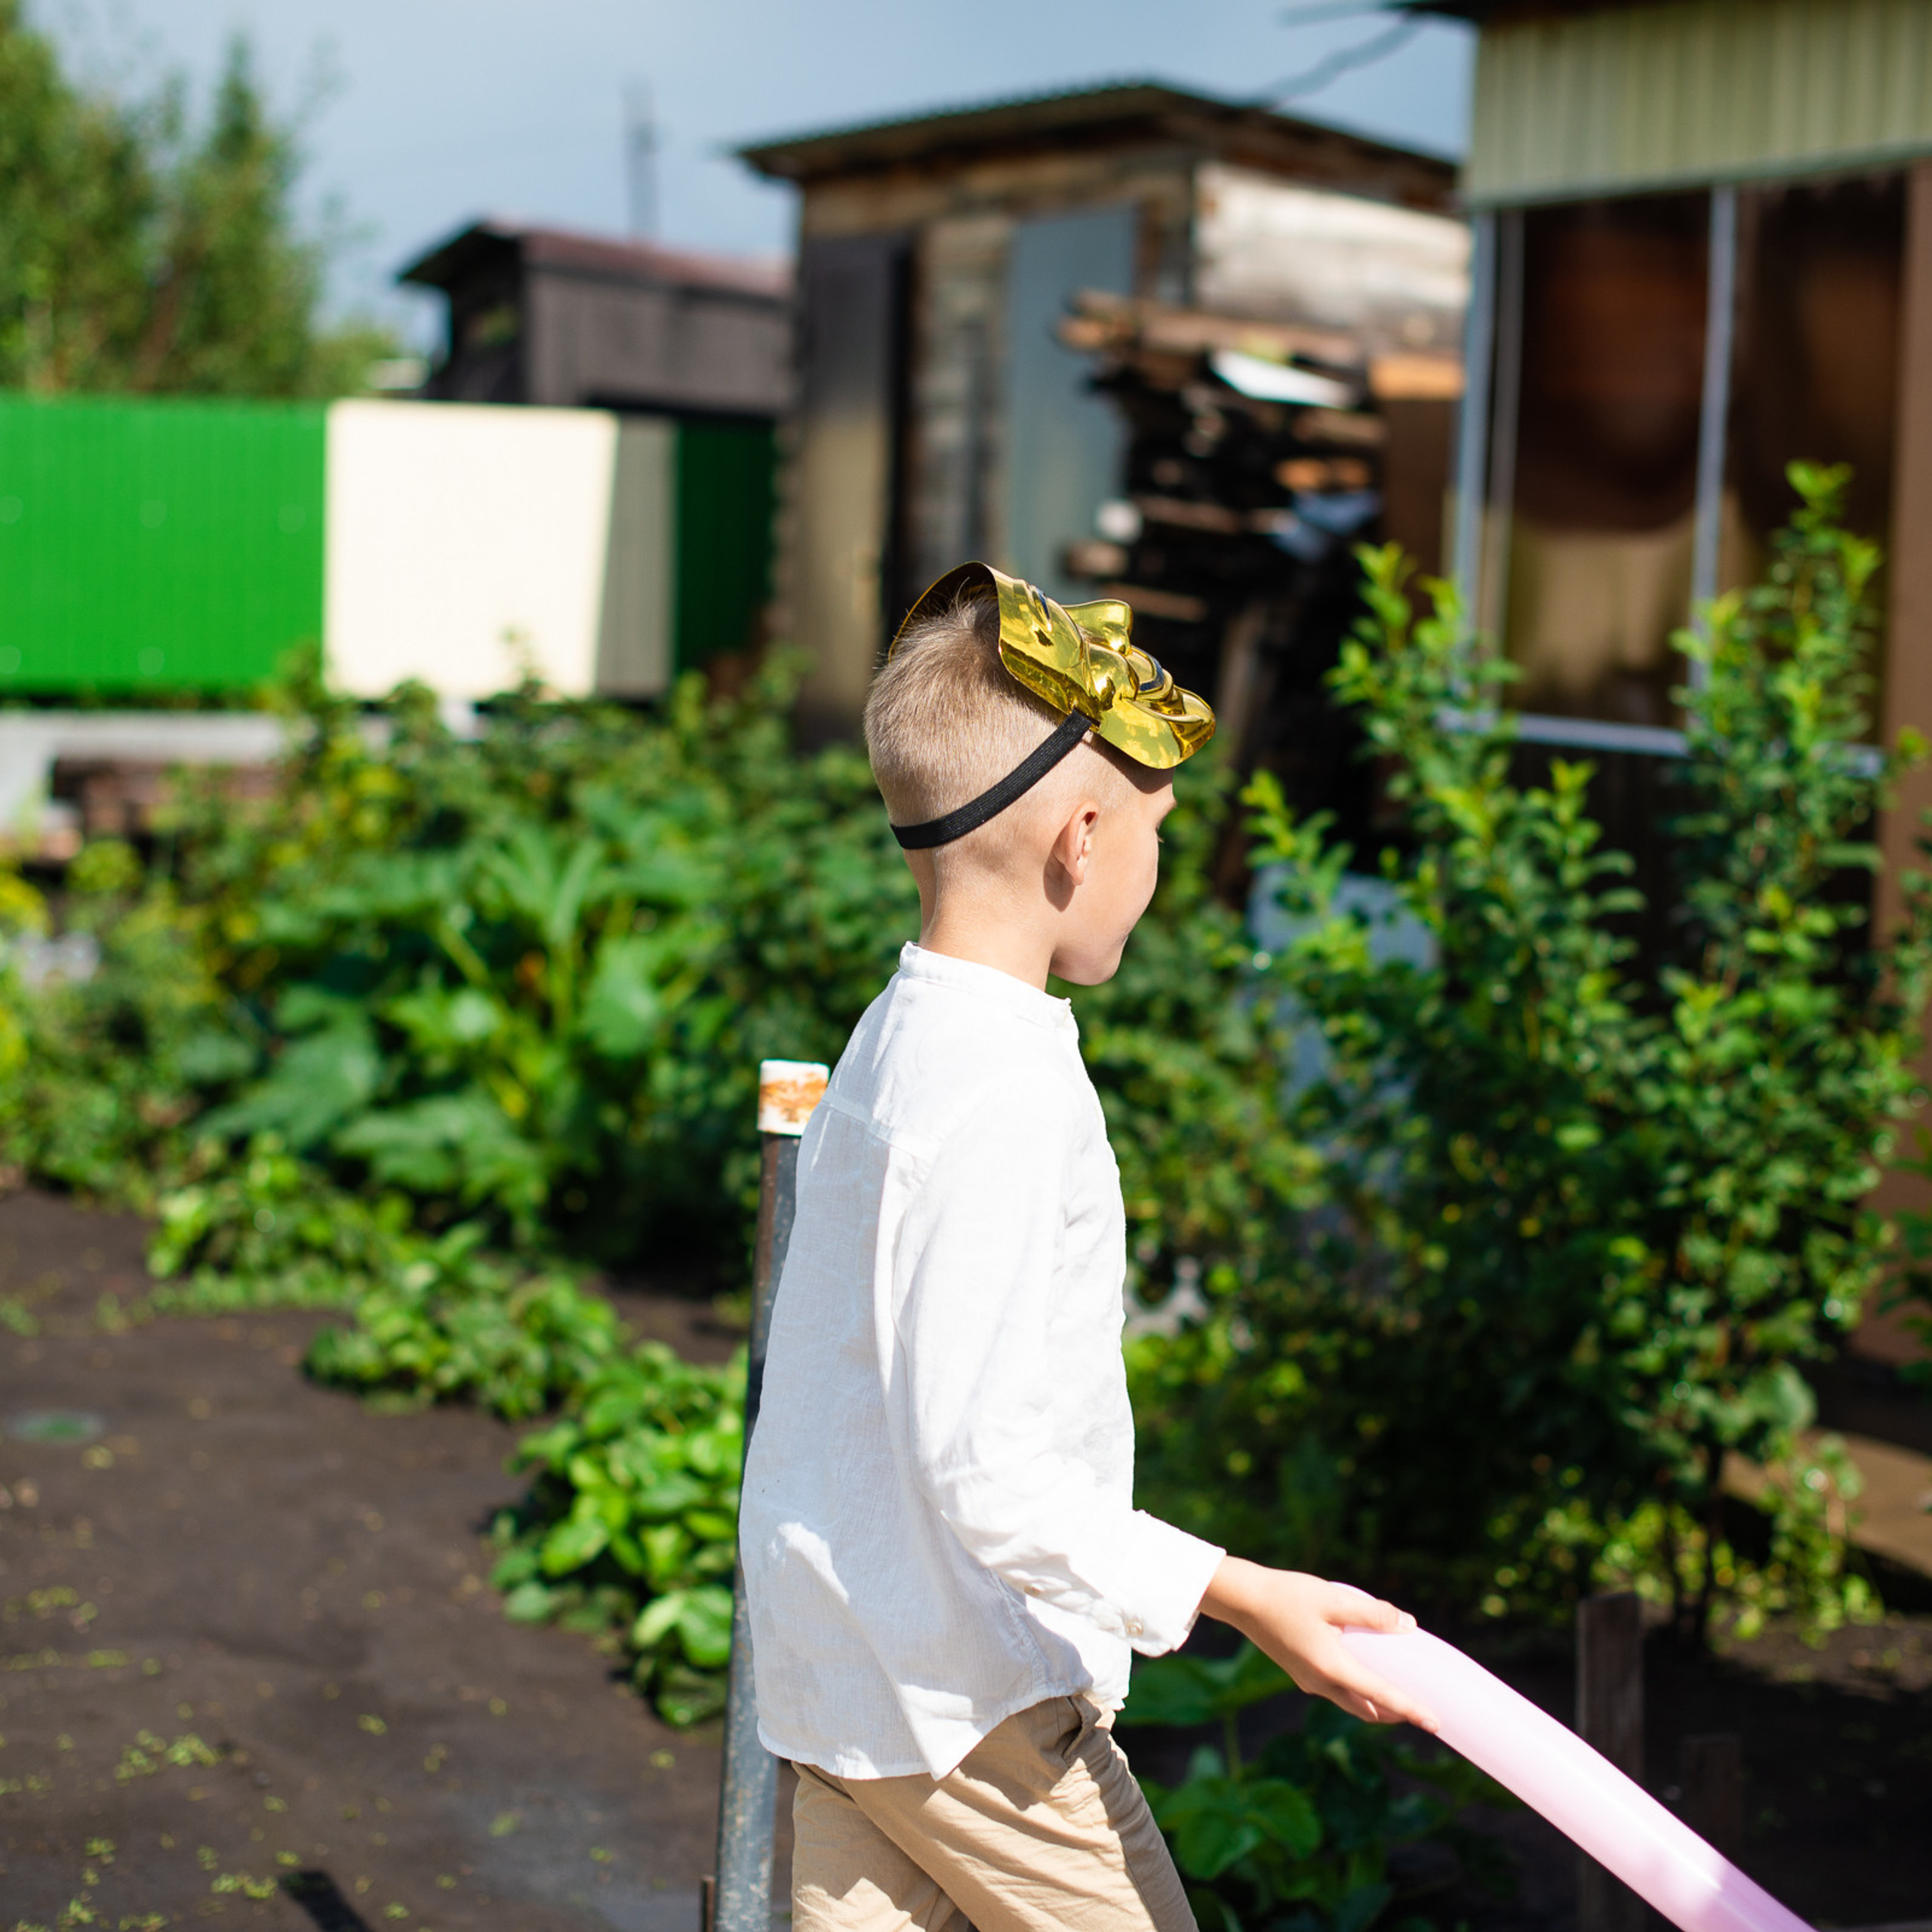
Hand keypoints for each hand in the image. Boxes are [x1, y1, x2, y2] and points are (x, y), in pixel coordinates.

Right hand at [1197, 1557, 1438, 1731]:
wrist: (1243, 1600)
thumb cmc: (1287, 1596)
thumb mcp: (1334, 1599)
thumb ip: (1372, 1613)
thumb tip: (1407, 1624)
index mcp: (1332, 1668)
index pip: (1381, 1696)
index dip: (1411, 1710)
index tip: (1435, 1724)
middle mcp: (1320, 1683)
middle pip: (1366, 1710)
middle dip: (1395, 1714)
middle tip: (1421, 1712)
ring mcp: (1308, 1681)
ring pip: (1350, 1704)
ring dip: (1376, 1706)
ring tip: (1398, 1698)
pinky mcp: (1300, 1673)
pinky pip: (1336, 1692)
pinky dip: (1358, 1693)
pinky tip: (1364, 1674)